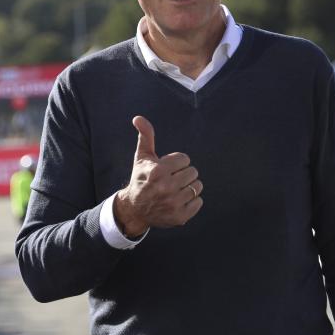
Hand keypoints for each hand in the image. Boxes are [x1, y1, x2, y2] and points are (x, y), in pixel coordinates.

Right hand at [113, 116, 202, 236]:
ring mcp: (173, 204)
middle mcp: (166, 188)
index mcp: (158, 171)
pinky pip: (199, 202)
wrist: (135, 209)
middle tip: (171, 179)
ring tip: (176, 189)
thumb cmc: (141, 178)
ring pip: (198, 186)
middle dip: (184, 174)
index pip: (185, 159)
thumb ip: (145, 135)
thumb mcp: (142, 156)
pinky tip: (179, 200)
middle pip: (193, 172)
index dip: (177, 162)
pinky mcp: (180, 217)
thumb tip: (138, 118)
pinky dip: (192, 200)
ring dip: (189, 186)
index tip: (167, 168)